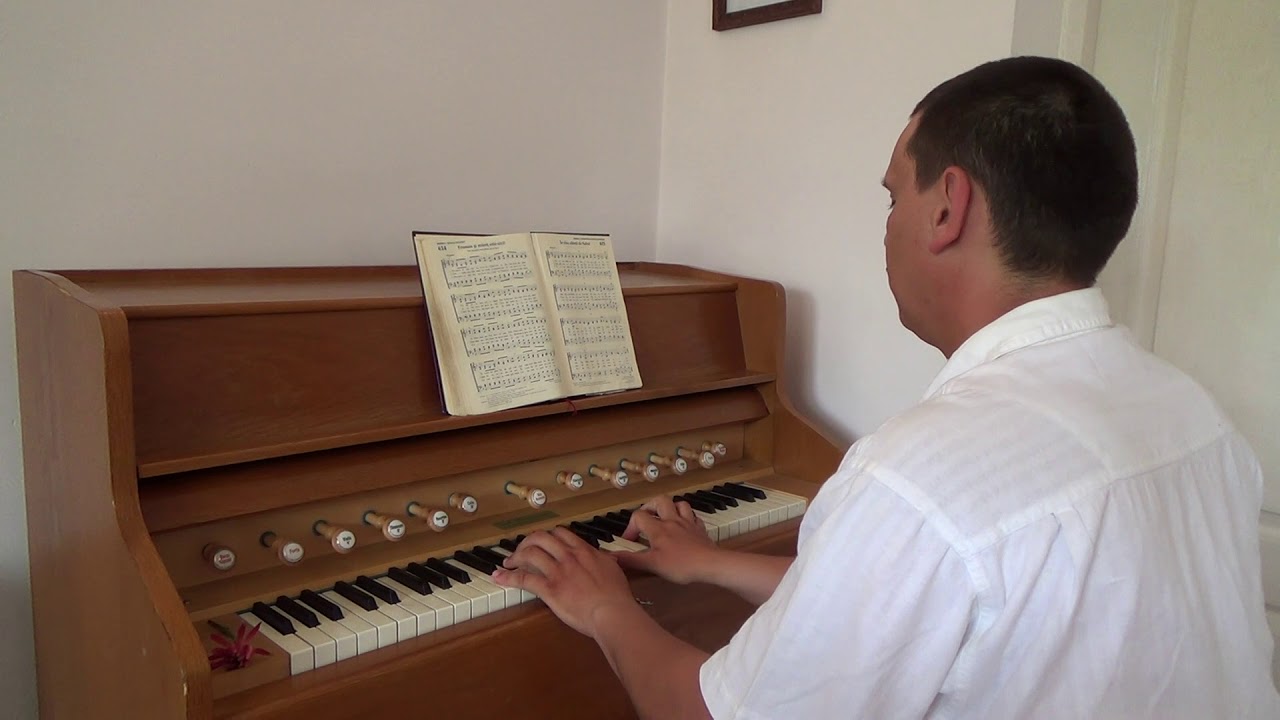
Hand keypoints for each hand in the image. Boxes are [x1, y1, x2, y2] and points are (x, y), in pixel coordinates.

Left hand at [491, 527, 638, 639]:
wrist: (612, 612)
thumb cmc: (616, 596)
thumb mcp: (614, 569)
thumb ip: (605, 560)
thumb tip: (606, 558)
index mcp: (584, 551)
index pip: (560, 533)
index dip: (547, 536)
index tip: (542, 542)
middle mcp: (568, 556)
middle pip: (541, 538)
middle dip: (527, 541)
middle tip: (521, 550)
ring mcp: (557, 572)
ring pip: (529, 553)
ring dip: (515, 556)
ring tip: (508, 563)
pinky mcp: (549, 589)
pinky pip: (523, 578)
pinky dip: (508, 577)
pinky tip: (500, 577)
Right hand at [615, 495, 717, 584]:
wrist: (709, 564)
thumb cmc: (682, 565)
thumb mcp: (652, 565)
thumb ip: (631, 560)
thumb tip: (613, 557)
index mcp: (658, 529)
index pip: (639, 516)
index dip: (631, 526)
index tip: (630, 540)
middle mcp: (672, 521)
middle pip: (660, 501)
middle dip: (650, 506)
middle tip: (645, 516)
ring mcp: (688, 523)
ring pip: (679, 504)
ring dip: (671, 507)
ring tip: (665, 516)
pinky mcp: (700, 529)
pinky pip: (694, 516)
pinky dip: (688, 517)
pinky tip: (685, 525)